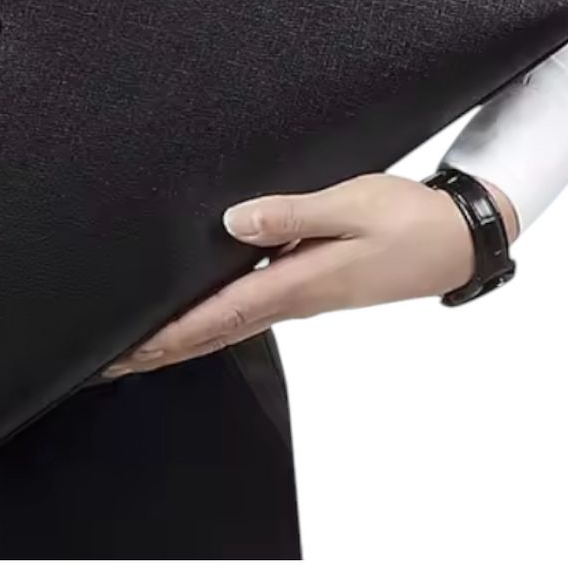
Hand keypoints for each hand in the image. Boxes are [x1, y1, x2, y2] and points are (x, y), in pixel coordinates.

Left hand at [102, 172, 519, 376]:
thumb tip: (233, 221)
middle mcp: (294, 297)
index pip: (216, 317)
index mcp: (296, 284)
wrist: (456, 238)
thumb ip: (289, 213)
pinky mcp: (312, 284)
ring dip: (184, 335)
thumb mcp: (348, 205)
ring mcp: (303, 295)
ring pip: (228, 323)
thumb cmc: (407, 219)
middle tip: (111, 361)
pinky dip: (215, 319)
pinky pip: (249, 308)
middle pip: (214, 331)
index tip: (125, 351)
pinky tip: (200, 314)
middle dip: (162, 348)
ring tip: (141, 345)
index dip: (167, 336)